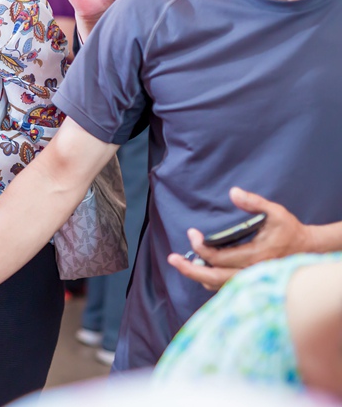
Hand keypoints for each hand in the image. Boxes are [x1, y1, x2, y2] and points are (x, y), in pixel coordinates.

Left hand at [167, 187, 313, 290]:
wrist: (308, 249)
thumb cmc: (290, 230)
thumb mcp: (275, 212)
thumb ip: (254, 203)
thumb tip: (233, 192)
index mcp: (256, 256)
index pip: (220, 257)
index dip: (201, 247)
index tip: (192, 233)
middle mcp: (252, 272)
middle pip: (214, 278)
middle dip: (190, 269)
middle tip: (172, 259)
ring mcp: (251, 280)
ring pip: (219, 286)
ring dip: (198, 276)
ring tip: (183, 263)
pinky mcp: (250, 282)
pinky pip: (226, 287)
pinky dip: (210, 280)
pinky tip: (200, 269)